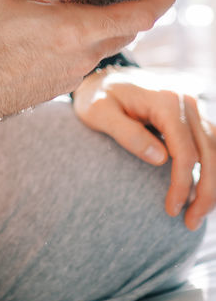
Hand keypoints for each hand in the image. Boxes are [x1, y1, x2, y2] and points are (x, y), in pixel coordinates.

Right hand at [0, 0, 180, 129]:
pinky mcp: (60, 85)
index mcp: (73, 30)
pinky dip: (88, 36)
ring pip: (106, 44)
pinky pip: (87, 57)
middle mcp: (81, 56)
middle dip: (140, 6)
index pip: (139, 16)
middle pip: (128, 30)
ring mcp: (73, 75)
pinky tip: (65, 21)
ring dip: (109, 21)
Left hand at [73, 69, 214, 230]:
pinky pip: (210, 145)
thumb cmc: (96, 96)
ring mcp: (193, 107)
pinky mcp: (192, 115)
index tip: (171, 210)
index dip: (182, 185)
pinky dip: (210, 170)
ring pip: (215, 151)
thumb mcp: (99, 113)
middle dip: (206, 193)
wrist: (101, 77)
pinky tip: (199, 193)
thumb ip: (127, 134)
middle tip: (189, 223)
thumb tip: (160, 159)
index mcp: (166, 100)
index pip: (185, 152)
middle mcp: (186, 101)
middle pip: (209, 154)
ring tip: (196, 215)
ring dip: (212, 185)